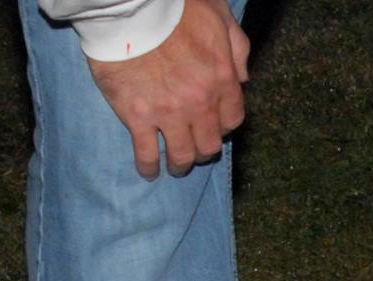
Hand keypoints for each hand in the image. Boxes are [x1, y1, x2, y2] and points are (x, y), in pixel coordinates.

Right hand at [88, 0, 248, 178]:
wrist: (129, 6)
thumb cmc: (175, 6)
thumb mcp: (220, 18)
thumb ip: (237, 49)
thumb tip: (242, 79)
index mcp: (222, 79)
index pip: (232, 119)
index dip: (224, 126)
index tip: (215, 126)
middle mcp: (200, 103)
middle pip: (210, 143)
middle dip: (204, 149)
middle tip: (195, 149)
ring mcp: (169, 113)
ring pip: (182, 154)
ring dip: (181, 164)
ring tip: (176, 165)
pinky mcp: (137, 116)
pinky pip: (146, 152)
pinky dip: (148, 167)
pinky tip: (148, 171)